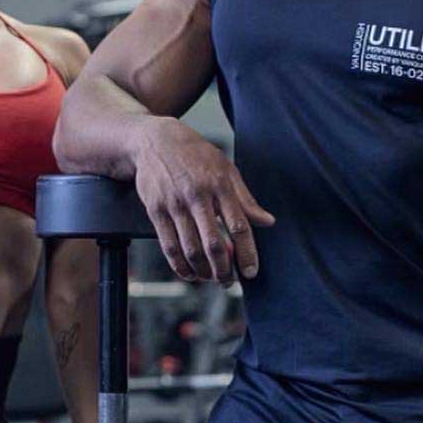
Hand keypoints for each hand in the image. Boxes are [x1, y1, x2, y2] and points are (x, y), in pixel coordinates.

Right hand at [134, 120, 274, 286]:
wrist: (154, 140)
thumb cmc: (195, 155)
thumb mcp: (226, 169)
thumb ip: (246, 199)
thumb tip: (268, 221)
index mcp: (220, 185)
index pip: (239, 226)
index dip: (246, 253)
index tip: (250, 272)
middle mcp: (197, 196)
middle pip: (213, 244)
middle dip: (224, 269)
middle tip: (229, 281)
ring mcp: (174, 204)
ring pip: (190, 249)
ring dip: (203, 271)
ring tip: (211, 278)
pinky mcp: (155, 211)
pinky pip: (169, 246)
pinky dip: (180, 266)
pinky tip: (190, 274)